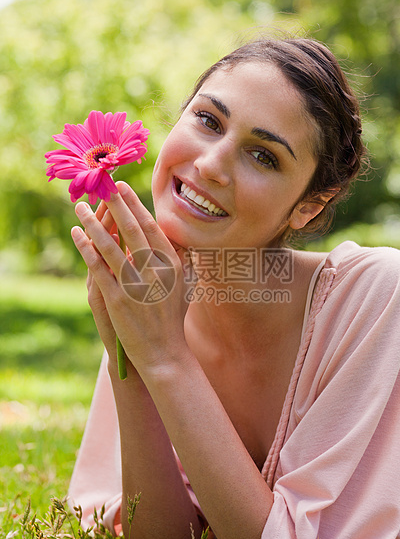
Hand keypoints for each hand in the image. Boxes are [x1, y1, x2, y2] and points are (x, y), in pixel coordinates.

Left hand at [71, 182, 189, 377]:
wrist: (164, 352)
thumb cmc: (172, 317)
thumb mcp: (184, 285)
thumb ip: (179, 258)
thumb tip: (170, 233)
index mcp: (172, 265)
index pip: (151, 228)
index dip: (135, 206)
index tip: (122, 188)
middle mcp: (155, 271)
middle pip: (131, 230)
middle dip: (116, 205)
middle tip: (102, 186)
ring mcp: (136, 285)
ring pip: (111, 246)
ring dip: (93, 223)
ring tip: (81, 207)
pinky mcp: (118, 299)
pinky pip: (99, 267)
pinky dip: (86, 248)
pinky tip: (76, 234)